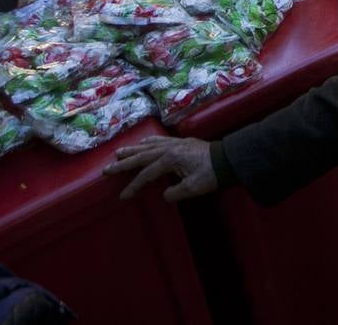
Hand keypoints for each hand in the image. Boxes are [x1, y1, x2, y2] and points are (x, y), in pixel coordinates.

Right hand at [103, 135, 217, 201]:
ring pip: (149, 145)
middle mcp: (170, 148)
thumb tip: (164, 194)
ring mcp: (176, 143)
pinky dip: (149, 141)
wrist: (230, 159)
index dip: (134, 186)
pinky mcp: (183, 142)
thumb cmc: (212, 174)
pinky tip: (144, 142)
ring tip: (119, 153)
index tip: (123, 196)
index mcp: (170, 159)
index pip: (146, 174)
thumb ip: (174, 192)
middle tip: (107, 169)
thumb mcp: (193, 188)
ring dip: (133, 149)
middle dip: (124, 163)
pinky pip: (161, 140)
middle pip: (142, 156)